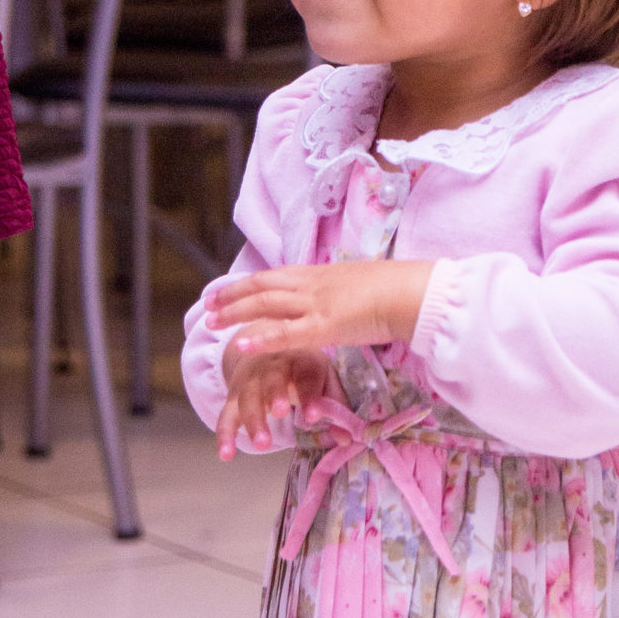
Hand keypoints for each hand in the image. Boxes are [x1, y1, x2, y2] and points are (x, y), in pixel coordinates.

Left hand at [205, 260, 434, 356]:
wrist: (411, 293)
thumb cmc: (395, 290)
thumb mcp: (359, 286)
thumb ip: (341, 293)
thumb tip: (338, 298)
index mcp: (320, 274)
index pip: (274, 276)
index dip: (246, 284)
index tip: (224, 291)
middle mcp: (312, 285)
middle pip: (262, 286)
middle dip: (232, 296)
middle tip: (207, 306)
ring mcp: (316, 304)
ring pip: (266, 305)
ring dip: (236, 312)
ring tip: (212, 322)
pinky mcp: (325, 326)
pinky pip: (287, 333)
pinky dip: (262, 337)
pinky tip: (241, 343)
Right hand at [217, 342, 343, 459]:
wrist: (263, 345)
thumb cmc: (302, 369)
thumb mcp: (323, 379)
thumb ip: (335, 407)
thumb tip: (347, 440)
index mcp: (300, 359)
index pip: (306, 375)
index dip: (309, 395)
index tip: (314, 415)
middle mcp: (272, 366)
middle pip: (272, 380)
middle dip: (275, 396)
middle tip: (281, 413)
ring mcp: (250, 380)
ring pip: (248, 398)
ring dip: (253, 420)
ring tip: (261, 444)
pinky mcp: (233, 395)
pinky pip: (226, 415)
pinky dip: (224, 434)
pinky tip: (226, 454)